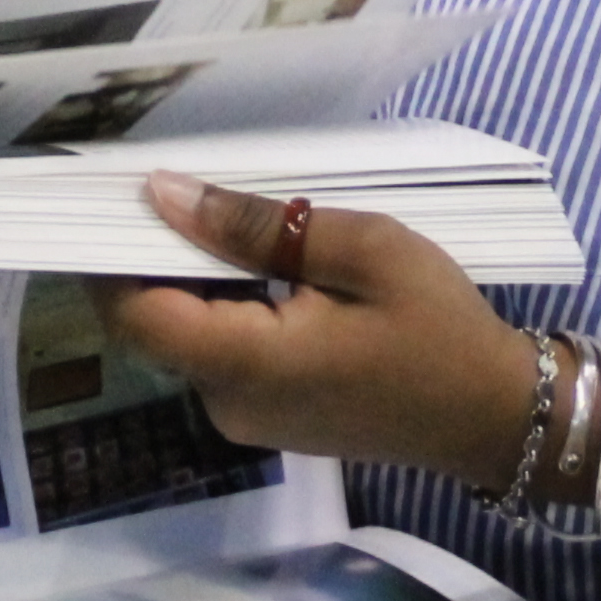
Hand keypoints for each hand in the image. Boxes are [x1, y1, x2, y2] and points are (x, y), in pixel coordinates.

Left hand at [103, 177, 547, 485]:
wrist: (493, 414)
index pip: (135, 314)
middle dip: (149, 255)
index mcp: (246, 364)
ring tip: (217, 211)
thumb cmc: (438, 327)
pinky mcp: (268, 417)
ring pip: (186, 337)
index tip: (108, 196)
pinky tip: (252, 261)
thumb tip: (167, 196)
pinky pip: (220, 354)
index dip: (107, 256)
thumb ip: (257, 227)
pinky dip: (222, 305)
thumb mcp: (363, 251)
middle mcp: (228, 403)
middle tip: (167, 183)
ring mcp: (246, 417)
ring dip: (190, 277)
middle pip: (154, 324)